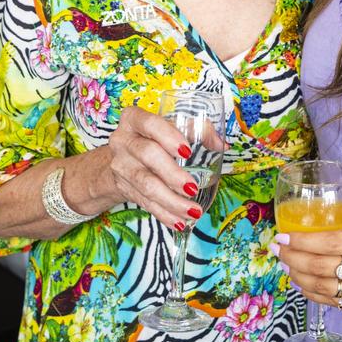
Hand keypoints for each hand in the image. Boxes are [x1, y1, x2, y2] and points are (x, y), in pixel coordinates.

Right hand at [106, 105, 221, 229]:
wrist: (121, 158)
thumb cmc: (153, 138)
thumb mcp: (171, 127)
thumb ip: (198, 131)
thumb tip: (221, 146)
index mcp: (134, 119)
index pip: (150, 123)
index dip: (168, 137)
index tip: (187, 151)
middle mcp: (123, 140)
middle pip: (147, 155)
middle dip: (172, 174)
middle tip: (193, 187)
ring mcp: (121, 165)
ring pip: (145, 184)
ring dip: (172, 201)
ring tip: (193, 211)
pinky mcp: (124, 187)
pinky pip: (145, 203)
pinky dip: (164, 214)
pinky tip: (179, 222)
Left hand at [274, 213, 341, 313]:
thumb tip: (328, 226)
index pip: (328, 241)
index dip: (301, 241)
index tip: (283, 237)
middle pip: (320, 265)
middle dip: (293, 258)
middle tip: (278, 250)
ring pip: (323, 287)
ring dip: (299, 277)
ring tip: (287, 267)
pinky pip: (334, 302)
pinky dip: (314, 294)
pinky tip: (303, 285)